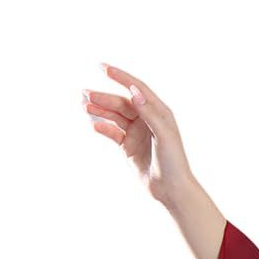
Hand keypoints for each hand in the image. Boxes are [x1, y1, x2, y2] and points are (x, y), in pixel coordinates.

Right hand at [82, 63, 193, 204]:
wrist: (172, 190)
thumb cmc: (174, 162)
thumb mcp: (163, 135)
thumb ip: (148, 112)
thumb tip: (134, 91)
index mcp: (159, 113)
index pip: (137, 89)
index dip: (121, 77)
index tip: (103, 68)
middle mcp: (147, 120)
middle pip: (122, 103)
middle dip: (104, 98)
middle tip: (86, 94)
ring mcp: (137, 133)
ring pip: (114, 116)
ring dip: (100, 110)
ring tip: (84, 106)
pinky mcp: (129, 146)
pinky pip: (113, 133)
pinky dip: (103, 128)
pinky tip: (94, 125)